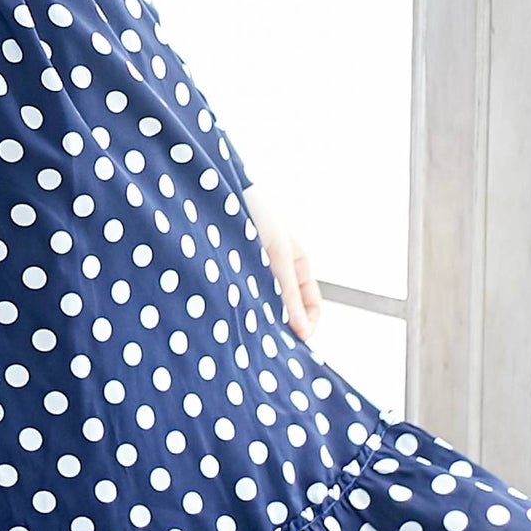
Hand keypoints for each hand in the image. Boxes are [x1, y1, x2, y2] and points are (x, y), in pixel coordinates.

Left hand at [243, 183, 321, 343]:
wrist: (218, 188)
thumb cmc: (256, 212)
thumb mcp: (278, 253)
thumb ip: (288, 292)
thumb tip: (304, 332)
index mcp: (299, 263)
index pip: (312, 304)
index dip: (308, 324)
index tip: (294, 341)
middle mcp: (279, 269)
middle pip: (287, 308)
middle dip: (280, 325)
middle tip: (267, 342)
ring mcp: (256, 270)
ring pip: (263, 305)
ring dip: (258, 317)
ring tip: (247, 327)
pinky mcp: (233, 269)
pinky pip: (242, 295)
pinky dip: (240, 305)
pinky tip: (231, 311)